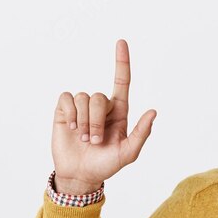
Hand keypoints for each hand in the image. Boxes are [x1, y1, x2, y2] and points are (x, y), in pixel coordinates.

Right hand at [50, 38, 156, 191]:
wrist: (80, 175)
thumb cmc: (106, 165)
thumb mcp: (128, 153)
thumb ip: (141, 133)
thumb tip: (153, 111)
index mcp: (119, 111)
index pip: (121, 81)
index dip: (122, 62)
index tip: (121, 42)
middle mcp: (101, 106)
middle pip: (99, 97)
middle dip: (96, 121)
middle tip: (94, 140)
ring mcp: (82, 107)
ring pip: (83, 98)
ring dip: (83, 122)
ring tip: (83, 138)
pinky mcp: (64, 111)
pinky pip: (67, 99)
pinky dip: (70, 114)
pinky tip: (71, 128)